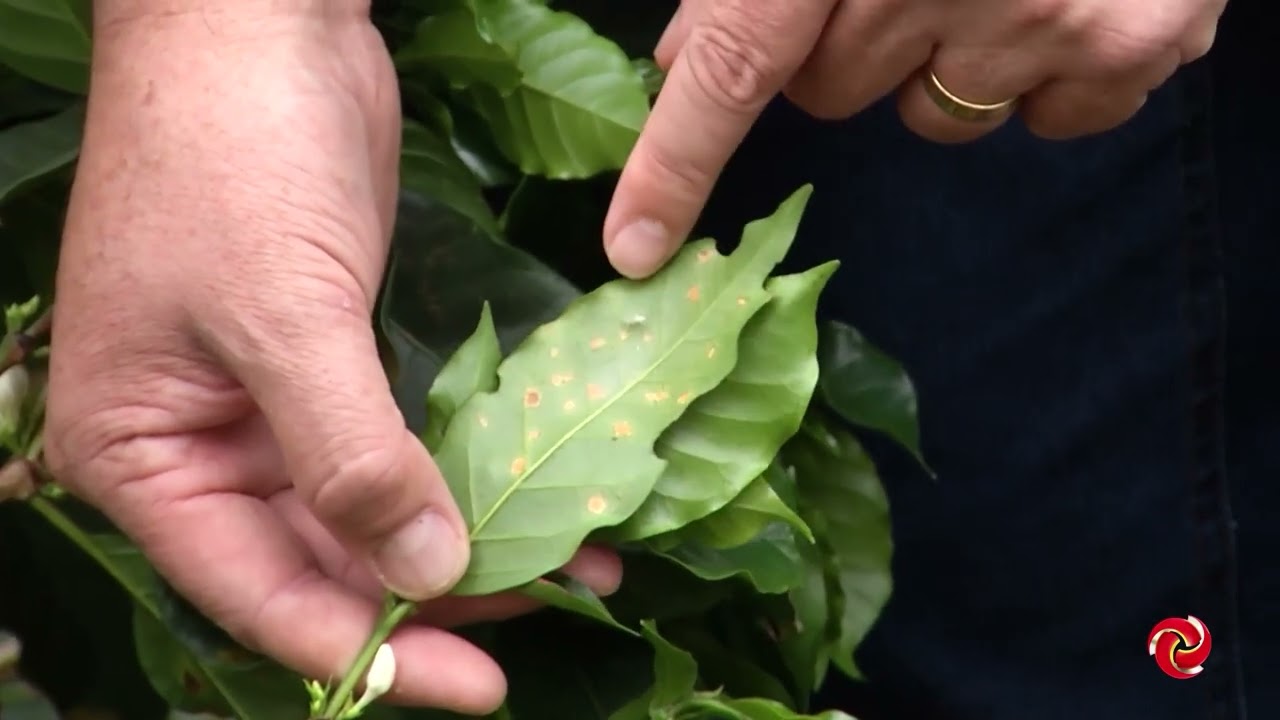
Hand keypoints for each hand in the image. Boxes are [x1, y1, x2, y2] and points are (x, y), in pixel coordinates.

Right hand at [44, 6, 617, 711]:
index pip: (261, 596)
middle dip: (436, 600)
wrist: (259, 28)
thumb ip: (352, 457)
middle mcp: (201, 449)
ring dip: (468, 542)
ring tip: (576, 566)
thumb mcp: (287, 316)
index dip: (369, 652)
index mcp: (145, 457)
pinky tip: (540, 496)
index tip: (473, 687)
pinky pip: (400, 449)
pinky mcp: (333, 365)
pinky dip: (465, 475)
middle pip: (324, 566)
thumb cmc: (233, 160)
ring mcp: (269, 408)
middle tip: (544, 627)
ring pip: (372, 514)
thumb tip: (426, 571)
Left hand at [602, 0, 1224, 277]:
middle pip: (833, 94)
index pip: (730, 65)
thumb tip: (681, 56)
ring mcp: (1037, 19)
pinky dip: (1052, 73)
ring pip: (936, 117)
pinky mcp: (1132, 42)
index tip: (637, 245)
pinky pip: (1051, 119)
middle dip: (848, 46)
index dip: (673, 166)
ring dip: (946, 63)